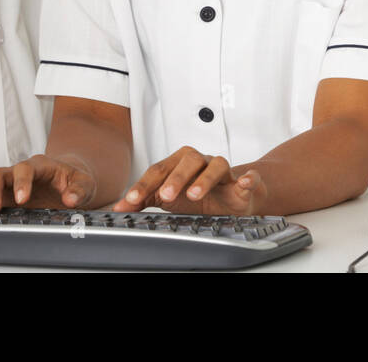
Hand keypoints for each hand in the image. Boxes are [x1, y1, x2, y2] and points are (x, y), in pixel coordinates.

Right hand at [0, 156, 95, 212]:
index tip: (22, 200)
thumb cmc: (74, 181)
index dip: (22, 183)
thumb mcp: (85, 184)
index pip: (27, 169)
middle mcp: (19, 170)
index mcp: (40, 166)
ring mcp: (6, 179)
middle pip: (0, 171)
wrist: (68, 180)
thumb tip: (69, 199)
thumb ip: (79, 190)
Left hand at [112, 146, 265, 214]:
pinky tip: (244, 182)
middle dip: (175, 178)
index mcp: (179, 163)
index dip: (145, 184)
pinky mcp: (242, 181)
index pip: (159, 169)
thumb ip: (144, 199)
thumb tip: (118, 206)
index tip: (132, 199)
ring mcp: (222, 170)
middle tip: (165, 196)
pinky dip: (248, 178)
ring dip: (204, 178)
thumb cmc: (197, 194)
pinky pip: (249, 176)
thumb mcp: (168, 197)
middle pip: (187, 161)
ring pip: (215, 165)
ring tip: (194, 194)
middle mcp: (200, 162)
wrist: (230, 198)